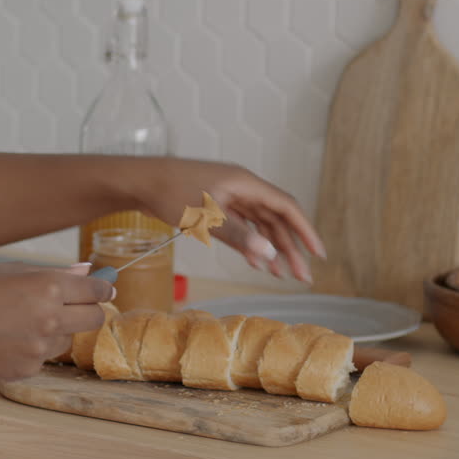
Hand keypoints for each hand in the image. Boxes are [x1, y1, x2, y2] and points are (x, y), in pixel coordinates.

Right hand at [0, 262, 112, 379]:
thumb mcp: (13, 270)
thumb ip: (55, 274)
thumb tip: (87, 272)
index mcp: (48, 287)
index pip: (96, 291)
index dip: (103, 289)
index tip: (104, 290)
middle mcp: (50, 319)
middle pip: (95, 319)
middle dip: (91, 311)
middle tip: (76, 307)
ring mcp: (40, 347)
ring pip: (69, 339)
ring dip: (59, 331)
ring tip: (24, 322)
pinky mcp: (29, 368)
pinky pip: (46, 356)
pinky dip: (37, 348)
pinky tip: (10, 338)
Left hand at [132, 158, 325, 283]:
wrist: (140, 182)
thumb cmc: (169, 193)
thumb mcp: (204, 217)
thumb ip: (238, 236)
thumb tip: (270, 255)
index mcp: (245, 184)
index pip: (286, 207)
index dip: (305, 230)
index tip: (318, 253)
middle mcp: (242, 188)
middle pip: (276, 219)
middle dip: (291, 248)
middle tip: (302, 276)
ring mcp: (229, 197)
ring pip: (261, 225)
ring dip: (272, 249)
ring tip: (283, 275)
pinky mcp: (217, 206)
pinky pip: (244, 227)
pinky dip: (252, 245)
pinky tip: (258, 264)